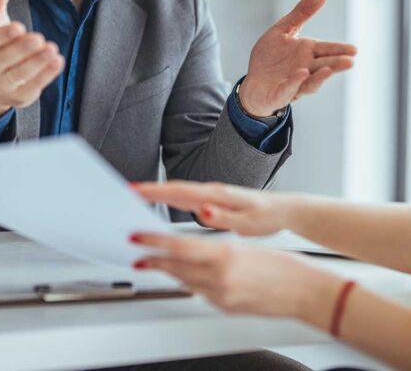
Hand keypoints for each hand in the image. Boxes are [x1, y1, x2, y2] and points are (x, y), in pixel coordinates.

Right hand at [0, 0, 63, 119]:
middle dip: (22, 50)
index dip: (2, 37)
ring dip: (36, 64)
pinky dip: (45, 76)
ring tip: (52, 50)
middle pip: (4, 59)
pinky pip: (32, 87)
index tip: (17, 28)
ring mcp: (2, 83)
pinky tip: (57, 62)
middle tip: (38, 39)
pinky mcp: (19, 96)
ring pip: (19, 75)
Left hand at [130, 233, 342, 321]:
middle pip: (176, 267)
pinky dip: (188, 282)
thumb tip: (196, 247)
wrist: (305, 293)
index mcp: (226, 257)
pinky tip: (183, 276)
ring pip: (185, 281)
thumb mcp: (248, 248)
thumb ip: (219, 249)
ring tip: (152, 262)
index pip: (180, 247)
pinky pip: (200, 293)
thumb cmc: (286, 267)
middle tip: (137, 249)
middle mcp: (220, 280)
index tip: (139, 236)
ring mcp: (222, 297)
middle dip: (154, 258)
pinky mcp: (226, 308)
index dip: (155, 242)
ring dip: (168, 270)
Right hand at [133, 181, 296, 236]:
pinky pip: (187, 198)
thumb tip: (202, 210)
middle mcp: (212, 192)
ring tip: (136, 197)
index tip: (134, 190)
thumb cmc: (267, 216)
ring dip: (158, 193)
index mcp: (216, 196)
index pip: (180, 191)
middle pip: (174, 189)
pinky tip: (163, 205)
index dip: (155, 191)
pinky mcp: (214, 201)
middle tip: (126, 191)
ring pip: (179, 193)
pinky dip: (171, 199)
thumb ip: (223, 217)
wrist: (285, 210)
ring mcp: (212, 195)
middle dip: (150, 189)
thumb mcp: (247, 222)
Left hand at [239, 0, 356, 116]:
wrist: (254, 83)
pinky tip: (301, 73)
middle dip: (336, 64)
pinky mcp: (279, 94)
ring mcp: (294, 84)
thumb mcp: (284, 29)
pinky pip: (288, 89)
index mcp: (307, 53)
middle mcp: (305, 69)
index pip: (327, 50)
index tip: (354, 50)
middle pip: (323, 67)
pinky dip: (295, 82)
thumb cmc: (271, 57)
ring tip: (328, 70)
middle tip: (350, 61)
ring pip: (310, 82)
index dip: (340, 50)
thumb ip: (302, 12)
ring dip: (319, 77)